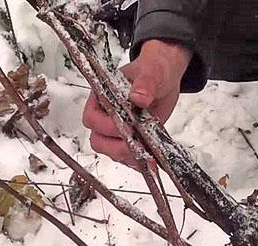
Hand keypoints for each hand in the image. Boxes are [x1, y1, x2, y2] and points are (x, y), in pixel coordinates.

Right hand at [82, 39, 191, 167]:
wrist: (165, 78)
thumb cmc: (152, 70)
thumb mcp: (151, 72)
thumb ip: (144, 83)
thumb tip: (138, 97)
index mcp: (101, 97)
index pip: (92, 118)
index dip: (106, 126)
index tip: (127, 127)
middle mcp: (105, 116)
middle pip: (98, 140)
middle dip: (116, 147)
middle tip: (137, 146)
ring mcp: (117, 131)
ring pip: (111, 152)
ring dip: (128, 156)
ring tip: (147, 156)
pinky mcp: (131, 140)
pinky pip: (129, 157)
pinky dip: (138, 162)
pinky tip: (150, 162)